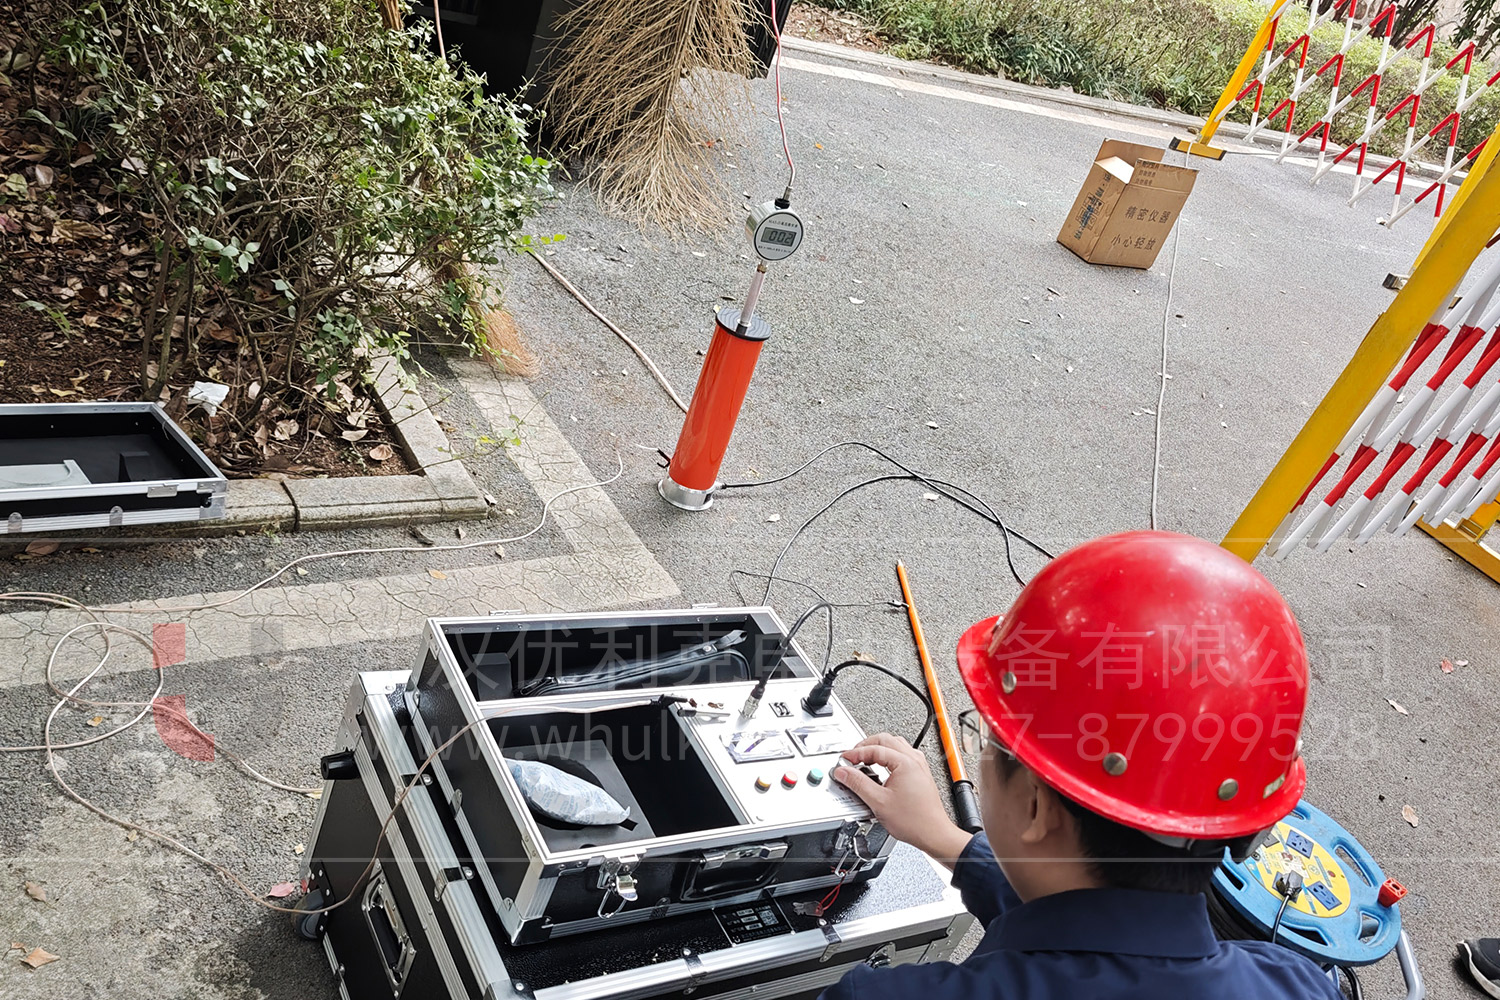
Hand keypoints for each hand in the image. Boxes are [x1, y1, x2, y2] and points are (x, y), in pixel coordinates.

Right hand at [833, 733, 973, 862]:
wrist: (933, 833)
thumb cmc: (914, 821)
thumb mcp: (878, 802)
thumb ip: (858, 784)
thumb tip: (844, 772)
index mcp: (905, 762)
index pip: (874, 749)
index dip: (855, 753)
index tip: (844, 760)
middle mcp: (914, 760)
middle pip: (885, 740)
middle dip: (865, 746)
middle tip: (852, 757)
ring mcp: (919, 766)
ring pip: (895, 745)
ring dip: (878, 749)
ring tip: (864, 761)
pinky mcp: (920, 773)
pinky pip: (902, 755)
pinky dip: (888, 757)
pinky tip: (881, 769)